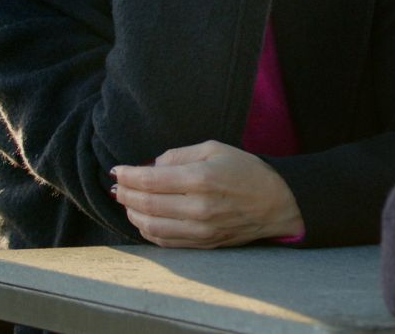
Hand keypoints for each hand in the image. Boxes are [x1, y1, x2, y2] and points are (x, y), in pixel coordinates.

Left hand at [112, 140, 303, 248]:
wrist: (277, 203)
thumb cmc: (247, 171)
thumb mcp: (215, 149)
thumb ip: (180, 155)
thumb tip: (152, 165)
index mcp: (202, 179)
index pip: (151, 180)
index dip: (129, 175)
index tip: (117, 170)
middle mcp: (198, 208)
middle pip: (146, 204)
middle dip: (125, 194)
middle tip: (118, 186)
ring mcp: (200, 231)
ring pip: (151, 227)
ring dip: (132, 214)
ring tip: (127, 202)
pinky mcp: (202, 245)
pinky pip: (165, 242)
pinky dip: (147, 231)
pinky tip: (143, 219)